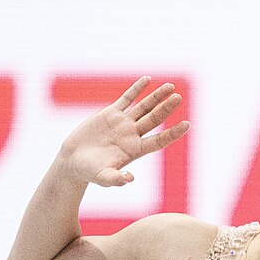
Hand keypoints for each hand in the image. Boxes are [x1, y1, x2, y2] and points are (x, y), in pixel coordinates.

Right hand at [58, 77, 187, 186]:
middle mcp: (132, 135)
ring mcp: (123, 123)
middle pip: (154, 119)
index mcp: (135, 150)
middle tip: (179, 97)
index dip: (173, 133)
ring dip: (156, 97)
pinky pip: (126, 98)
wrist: (73, 161)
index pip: (159, 140)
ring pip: (143, 107)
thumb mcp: (102, 177)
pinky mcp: (110, 114)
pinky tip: (147, 79)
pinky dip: (136, 89)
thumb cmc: (89, 172)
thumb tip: (129, 179)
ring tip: (171, 86)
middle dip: (166, 108)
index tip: (187, 124)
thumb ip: (116, 179)